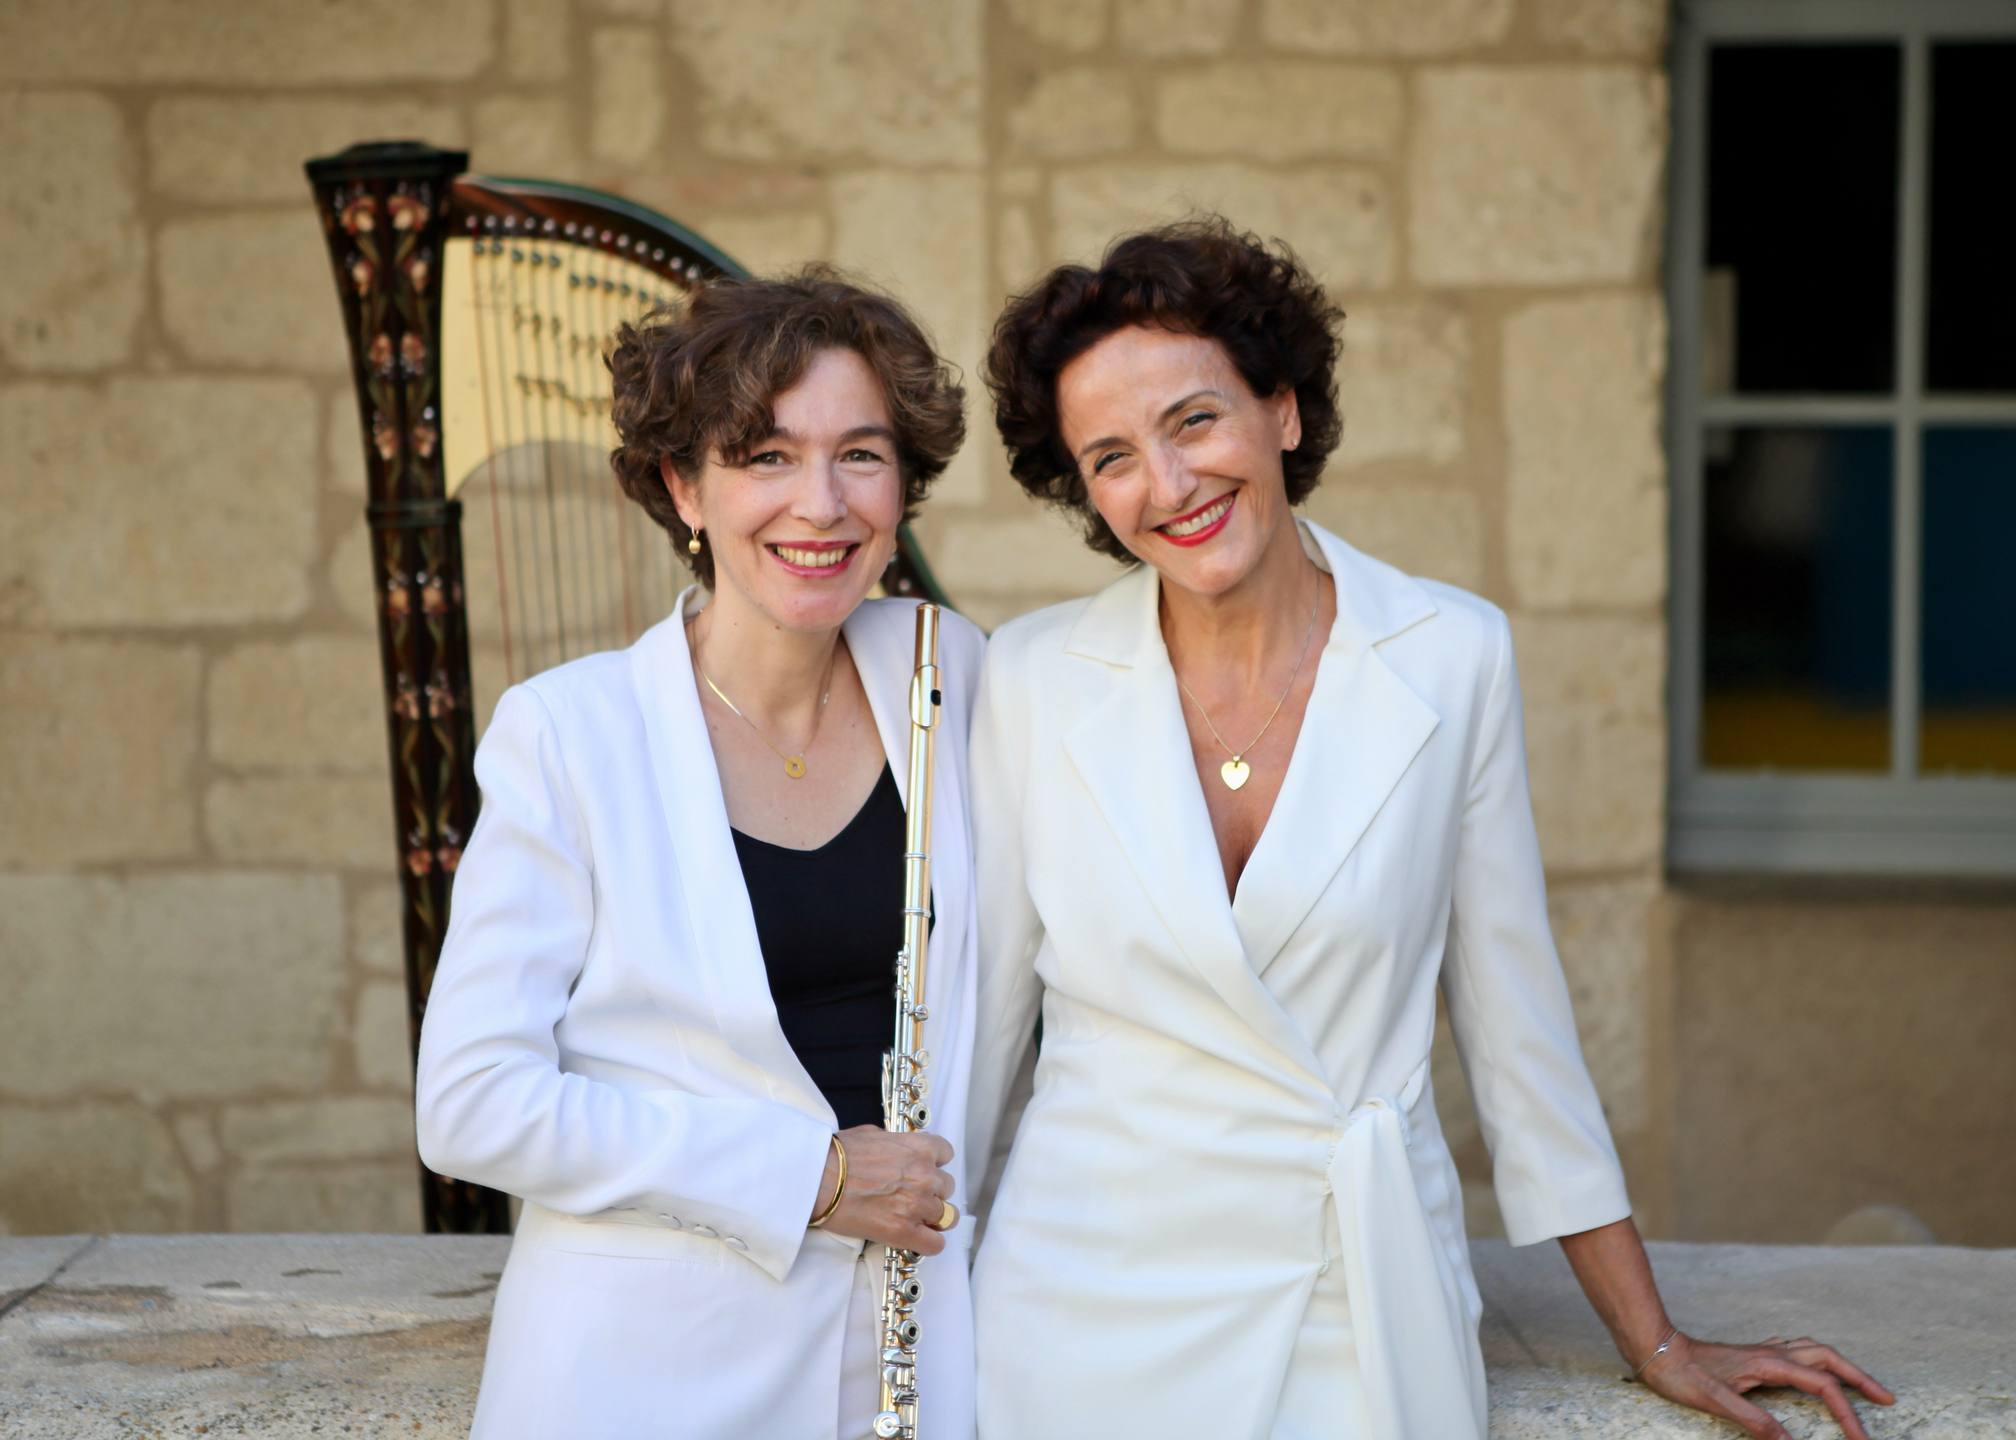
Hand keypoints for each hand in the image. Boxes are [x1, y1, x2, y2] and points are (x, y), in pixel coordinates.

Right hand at [808, 1125, 955, 1255]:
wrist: (818, 1178)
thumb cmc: (838, 1155)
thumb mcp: (873, 1134)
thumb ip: (896, 1143)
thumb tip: (898, 1150)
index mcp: (920, 1148)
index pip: (946, 1155)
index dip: (934, 1164)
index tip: (925, 1171)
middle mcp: (925, 1175)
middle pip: (946, 1188)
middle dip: (932, 1191)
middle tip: (912, 1196)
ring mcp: (917, 1204)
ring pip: (946, 1216)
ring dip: (931, 1217)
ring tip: (914, 1218)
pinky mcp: (904, 1231)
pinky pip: (935, 1244)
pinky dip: (928, 1243)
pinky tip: (916, 1239)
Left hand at [1639, 1332, 1895, 1439]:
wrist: (1654, 1347)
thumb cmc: (1681, 1373)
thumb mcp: (1716, 1401)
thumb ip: (1755, 1421)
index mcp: (1768, 1363)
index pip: (1822, 1386)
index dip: (1847, 1414)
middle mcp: (1771, 1352)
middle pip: (1828, 1358)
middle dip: (1859, 1378)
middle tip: (1886, 1399)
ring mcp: (1763, 1351)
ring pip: (1814, 1351)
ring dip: (1841, 1366)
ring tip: (1861, 1385)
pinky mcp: (1753, 1355)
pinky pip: (1796, 1352)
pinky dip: (1816, 1360)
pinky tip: (1812, 1369)